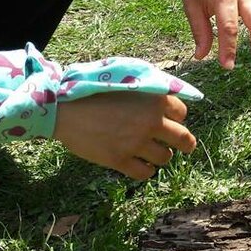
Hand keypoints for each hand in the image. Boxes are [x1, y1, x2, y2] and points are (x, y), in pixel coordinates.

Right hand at [53, 92, 196, 180]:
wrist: (63, 107)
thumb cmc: (94, 87)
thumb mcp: (128, 77)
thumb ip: (152, 86)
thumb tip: (172, 93)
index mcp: (155, 99)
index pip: (182, 112)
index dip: (177, 117)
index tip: (171, 120)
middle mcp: (150, 121)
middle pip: (183, 138)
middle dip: (187, 143)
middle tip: (186, 147)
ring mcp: (136, 142)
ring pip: (165, 157)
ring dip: (162, 155)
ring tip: (153, 152)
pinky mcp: (119, 160)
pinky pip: (145, 173)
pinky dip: (146, 170)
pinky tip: (141, 165)